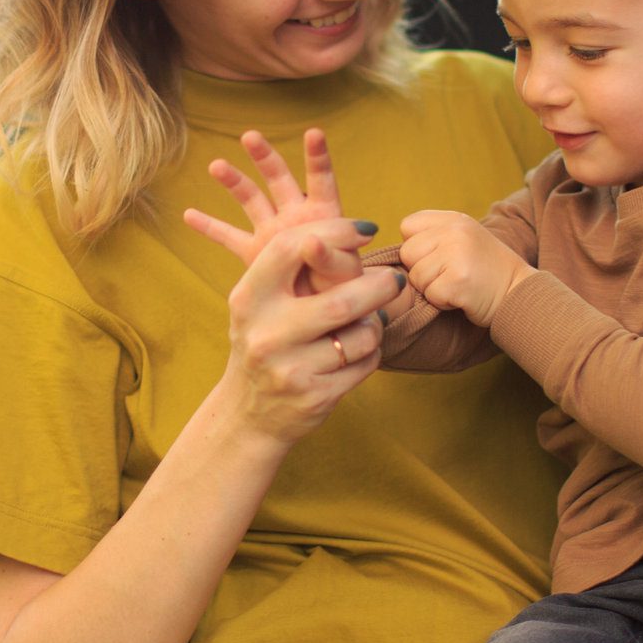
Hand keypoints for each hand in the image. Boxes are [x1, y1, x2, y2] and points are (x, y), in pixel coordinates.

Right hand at [184, 127, 371, 296]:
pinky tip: (188, 214)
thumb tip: (311, 243)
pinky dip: (210, 227)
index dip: (318, 157)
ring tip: (215, 166)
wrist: (323, 309)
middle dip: (265, 157)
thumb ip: (331, 259)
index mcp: (323, 215)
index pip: (321, 181)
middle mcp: (295, 216)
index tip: (314, 133)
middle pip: (279, 180)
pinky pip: (229, 237)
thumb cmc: (343, 288)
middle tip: (250, 137)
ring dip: (234, 181)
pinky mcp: (255, 253)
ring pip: (251, 199)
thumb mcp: (344, 275)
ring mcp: (273, 232)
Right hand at [220, 220, 399, 444]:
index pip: (289, 248)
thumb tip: (355, 231)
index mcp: (248, 299)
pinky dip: (372, 352)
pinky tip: (360, 350)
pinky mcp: (315, 397)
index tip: (366, 230)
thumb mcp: (260, 303)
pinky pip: (365, 364)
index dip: (333, 231)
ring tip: (370, 321)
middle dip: (379, 286)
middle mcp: (265, 334)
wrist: (247, 412)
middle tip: (395, 279)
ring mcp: (289, 370)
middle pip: (341, 301)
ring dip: (375, 325)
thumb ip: (294, 268)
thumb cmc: (264, 340)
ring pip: (361, 336)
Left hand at [396, 209, 527, 325]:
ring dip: (432, 288)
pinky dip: (442, 302)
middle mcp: (455, 231)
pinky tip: (462, 296)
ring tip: (457, 284)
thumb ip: (432, 236)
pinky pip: (430, 294)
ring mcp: (457, 254)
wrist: (519, 293)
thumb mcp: (462, 239)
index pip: (407, 226)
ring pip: (416, 277)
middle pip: (407, 253)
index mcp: (453, 219)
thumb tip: (391, 253)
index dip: (416, 247)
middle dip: (421, 270)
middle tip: (449, 274)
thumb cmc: (484, 271)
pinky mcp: (458, 281)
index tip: (437, 257)